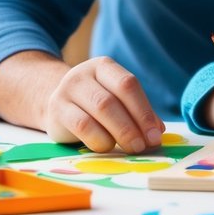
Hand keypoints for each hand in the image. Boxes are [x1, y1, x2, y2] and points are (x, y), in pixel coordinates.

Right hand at [44, 56, 164, 153]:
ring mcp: (67, 91)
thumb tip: (157, 132)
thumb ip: (137, 113)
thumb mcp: (116, 100)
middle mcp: (83, 74)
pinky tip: (108, 147)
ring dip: (120, 133)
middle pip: (113, 100)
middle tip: (145, 145)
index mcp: (104, 66)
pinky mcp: (57, 111)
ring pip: (99, 111)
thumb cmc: (93, 103)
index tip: (155, 134)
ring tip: (132, 148)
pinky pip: (82, 126)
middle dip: (133, 126)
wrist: (55, 102)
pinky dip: (99, 139)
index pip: (128, 84)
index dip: (144, 111)